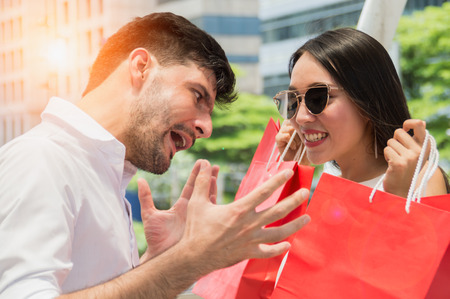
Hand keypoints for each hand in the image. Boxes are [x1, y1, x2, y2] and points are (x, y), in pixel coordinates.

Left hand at [138, 160, 218, 260]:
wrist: (161, 256)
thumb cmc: (155, 238)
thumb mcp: (149, 215)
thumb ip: (145, 197)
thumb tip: (139, 180)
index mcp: (181, 206)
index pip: (191, 187)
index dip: (196, 175)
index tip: (202, 163)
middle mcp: (191, 211)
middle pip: (202, 190)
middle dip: (209, 177)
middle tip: (215, 165)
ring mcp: (199, 218)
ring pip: (209, 199)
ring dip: (214, 187)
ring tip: (217, 174)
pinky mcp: (203, 227)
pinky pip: (212, 213)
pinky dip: (215, 203)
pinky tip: (218, 194)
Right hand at [178, 160, 310, 273]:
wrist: (194, 257)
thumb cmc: (195, 229)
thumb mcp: (196, 202)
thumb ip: (201, 182)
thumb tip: (202, 163)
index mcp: (239, 210)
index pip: (263, 191)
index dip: (278, 180)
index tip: (289, 172)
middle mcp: (249, 224)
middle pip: (278, 211)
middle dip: (294, 200)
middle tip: (306, 192)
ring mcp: (251, 240)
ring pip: (279, 232)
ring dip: (295, 224)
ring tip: (307, 218)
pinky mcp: (249, 253)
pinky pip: (269, 252)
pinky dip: (280, 249)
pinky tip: (288, 244)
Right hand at [275, 120, 307, 163]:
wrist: (302, 163)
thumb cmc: (307, 150)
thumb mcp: (310, 138)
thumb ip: (308, 128)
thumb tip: (309, 120)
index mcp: (295, 125)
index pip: (295, 116)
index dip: (300, 120)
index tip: (308, 125)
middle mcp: (288, 127)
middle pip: (291, 120)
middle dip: (298, 129)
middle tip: (303, 138)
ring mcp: (282, 133)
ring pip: (287, 128)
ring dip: (294, 136)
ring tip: (298, 144)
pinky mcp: (278, 140)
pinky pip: (282, 135)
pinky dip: (289, 140)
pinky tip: (293, 147)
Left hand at [383, 119, 427, 196]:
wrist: (402, 188)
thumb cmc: (406, 167)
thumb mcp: (415, 152)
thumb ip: (416, 139)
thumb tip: (418, 122)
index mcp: (425, 146)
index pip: (419, 124)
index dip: (408, 123)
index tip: (405, 128)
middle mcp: (420, 151)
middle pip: (399, 132)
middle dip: (395, 140)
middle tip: (399, 152)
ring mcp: (410, 157)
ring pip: (391, 142)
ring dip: (390, 150)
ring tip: (396, 160)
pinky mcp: (399, 163)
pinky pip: (387, 150)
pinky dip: (386, 156)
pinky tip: (392, 165)